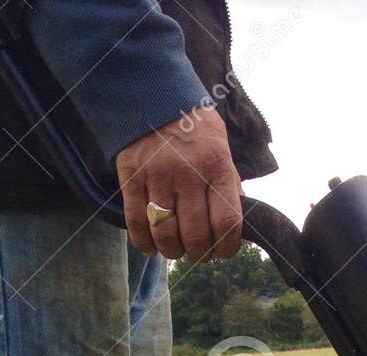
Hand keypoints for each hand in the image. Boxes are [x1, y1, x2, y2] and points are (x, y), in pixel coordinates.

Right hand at [116, 106, 242, 262]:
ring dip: (173, 251)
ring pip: (166, 234)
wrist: (152, 90)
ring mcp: (158, 176)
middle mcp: (188, 174)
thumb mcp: (221, 145)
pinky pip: (137, 222)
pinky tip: (151, 247)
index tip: (223, 252)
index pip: (227, 223)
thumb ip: (228, 182)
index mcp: (217, 166)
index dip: (227, 248)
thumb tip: (234, 221)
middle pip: (196, 236)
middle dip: (200, 253)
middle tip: (199, 252)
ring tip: (176, 249)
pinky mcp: (132, 176)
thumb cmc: (192, 123)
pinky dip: (144, 243)